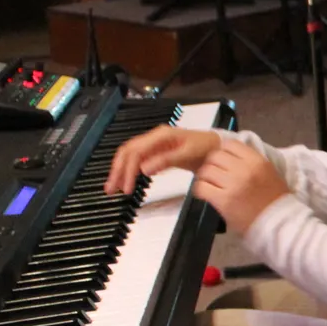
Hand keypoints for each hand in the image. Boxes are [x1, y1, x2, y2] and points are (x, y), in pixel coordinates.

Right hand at [103, 128, 222, 195]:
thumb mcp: (187, 155)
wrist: (216, 146)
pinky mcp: (157, 151)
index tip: (125, 187)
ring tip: (114, 187)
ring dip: (120, 171)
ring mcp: (154, 144)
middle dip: (117, 171)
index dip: (127, 170)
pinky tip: (127, 181)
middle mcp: (154, 138)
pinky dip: (130, 170)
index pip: (135, 152)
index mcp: (160, 136)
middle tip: (111, 189)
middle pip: (127, 152)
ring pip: (130, 156)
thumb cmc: (205, 148)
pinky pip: (138, 159)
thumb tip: (144, 169)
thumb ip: (165, 161)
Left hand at [193, 139, 290, 236]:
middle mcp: (244, 169)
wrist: (278, 223)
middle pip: (215, 156)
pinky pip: (201, 187)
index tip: (224, 161)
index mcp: (257, 160)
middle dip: (212, 164)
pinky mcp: (223, 200)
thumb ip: (250, 162)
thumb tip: (229, 155)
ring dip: (205, 177)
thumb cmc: (274, 199)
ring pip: (206, 170)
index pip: (230, 144)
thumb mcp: (268, 172)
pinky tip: (207, 194)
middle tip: (215, 174)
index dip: (224, 152)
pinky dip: (201, 189)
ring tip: (210, 184)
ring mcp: (232, 185)